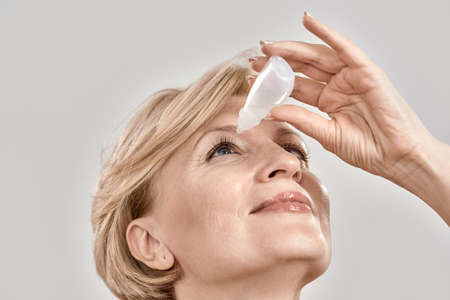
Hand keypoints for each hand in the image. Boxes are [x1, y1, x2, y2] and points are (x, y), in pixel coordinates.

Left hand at [249, 12, 435, 181]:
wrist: (396, 158)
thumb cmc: (368, 149)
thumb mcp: (327, 134)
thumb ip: (301, 119)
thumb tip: (272, 110)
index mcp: (327, 101)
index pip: (296, 86)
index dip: (274, 81)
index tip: (252, 78)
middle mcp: (337, 86)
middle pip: (303, 68)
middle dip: (278, 62)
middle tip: (256, 58)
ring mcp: (351, 77)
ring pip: (318, 57)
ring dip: (294, 49)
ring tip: (270, 47)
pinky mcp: (366, 72)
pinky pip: (345, 49)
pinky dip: (328, 34)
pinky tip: (309, 21)